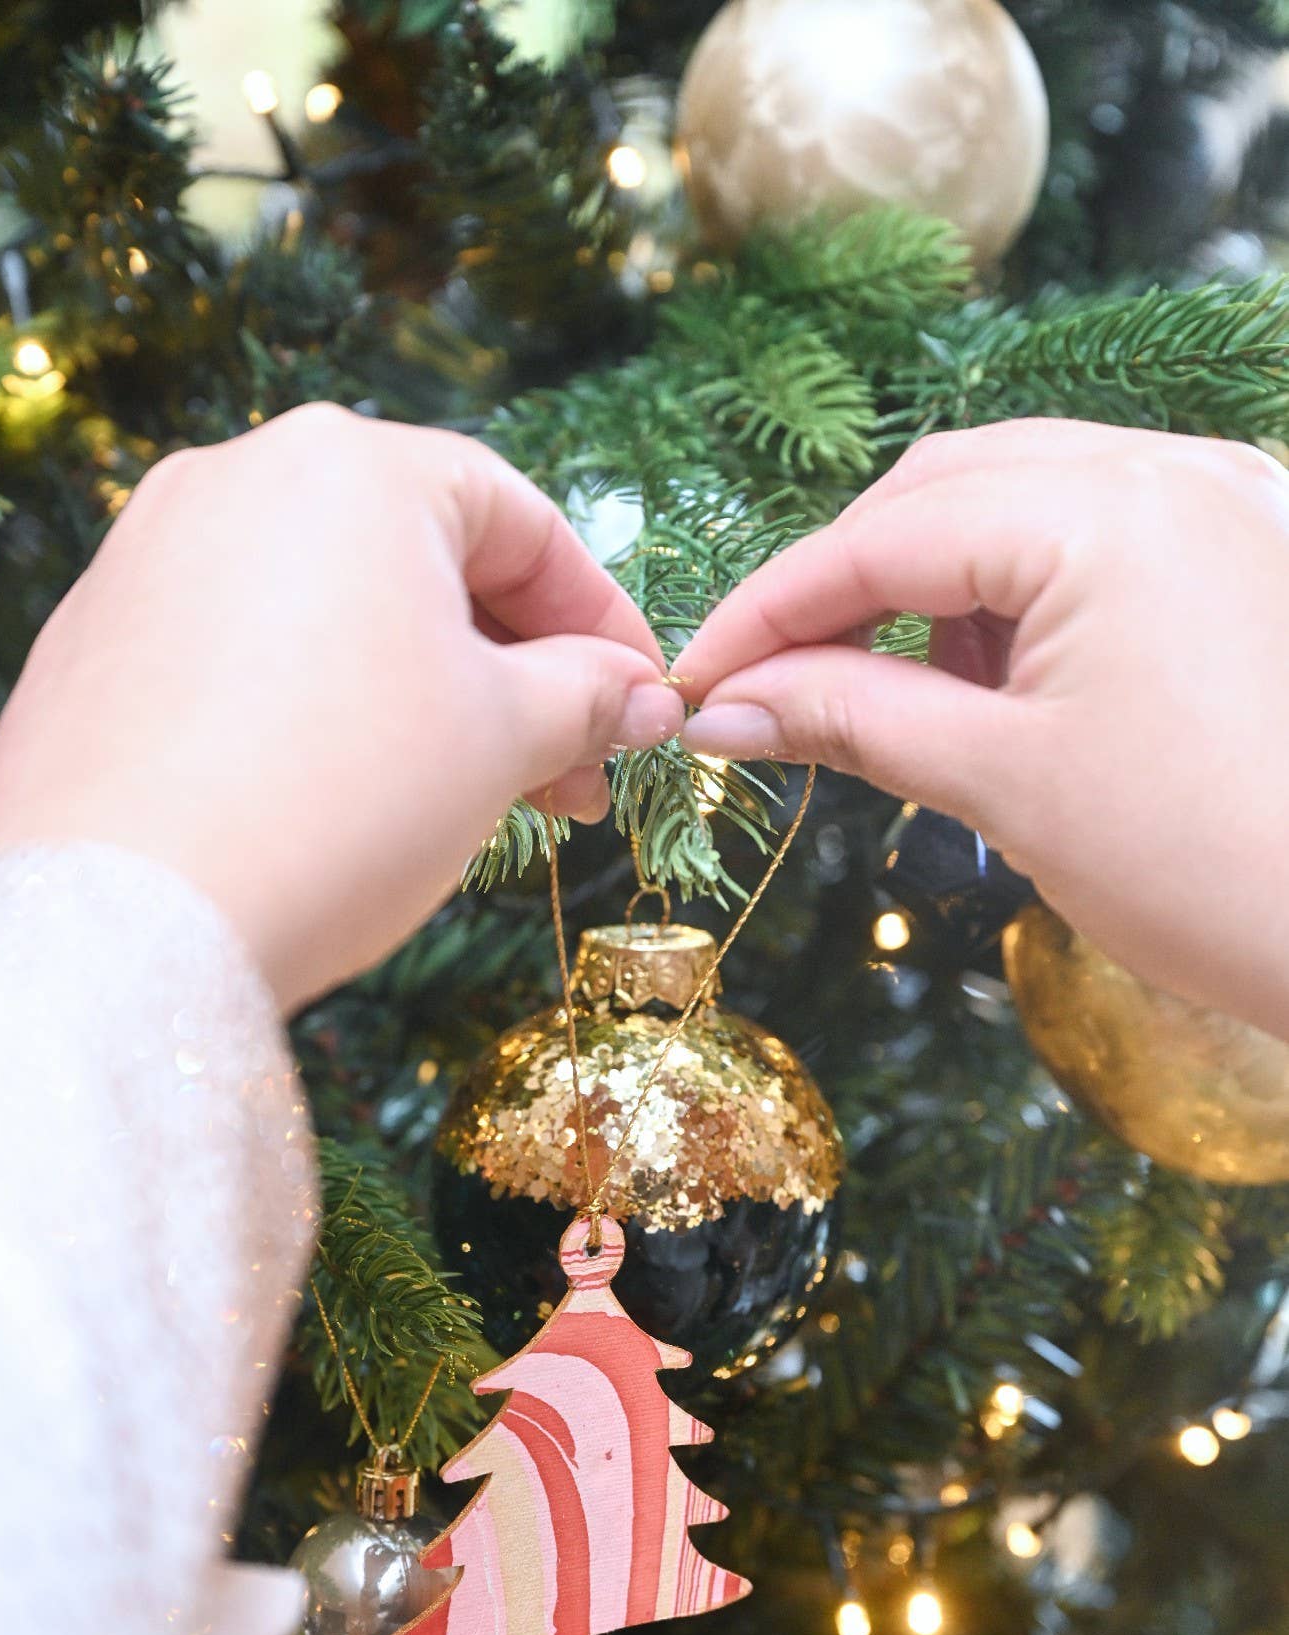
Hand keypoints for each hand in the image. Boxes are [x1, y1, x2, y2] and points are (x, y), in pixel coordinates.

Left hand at [0, 405, 679, 1012]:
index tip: (643, 697)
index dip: (601, 617)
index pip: (518, 519)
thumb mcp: (499, 740)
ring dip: (425, 698)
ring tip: (475, 800)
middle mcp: (237, 479)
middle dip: (515, 674)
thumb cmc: (341, 802)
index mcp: (349, 468)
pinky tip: (353, 799)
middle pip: (421, 563)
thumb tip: (640, 697)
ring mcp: (151, 557)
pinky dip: (321, 709)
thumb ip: (585, 696)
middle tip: (571, 778)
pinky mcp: (97, 643)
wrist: (127, 924)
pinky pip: (246, 654)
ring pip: (333, 611)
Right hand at [680, 420, 1288, 1036]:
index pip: (883, 534)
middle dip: (849, 585)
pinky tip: (1006, 683)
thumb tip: (723, 709)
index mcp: (1107, 511)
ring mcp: (1224, 501)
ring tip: (915, 703)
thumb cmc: (1203, 868)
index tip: (697, 682)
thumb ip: (849, 715)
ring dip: (935, 586)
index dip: (771, 609)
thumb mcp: (1002, 783)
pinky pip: (1096, 531)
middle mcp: (1171, 469)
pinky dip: (1021, 592)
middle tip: (780, 688)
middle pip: (944, 487)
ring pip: (1019, 500)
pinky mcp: (1249, 550)